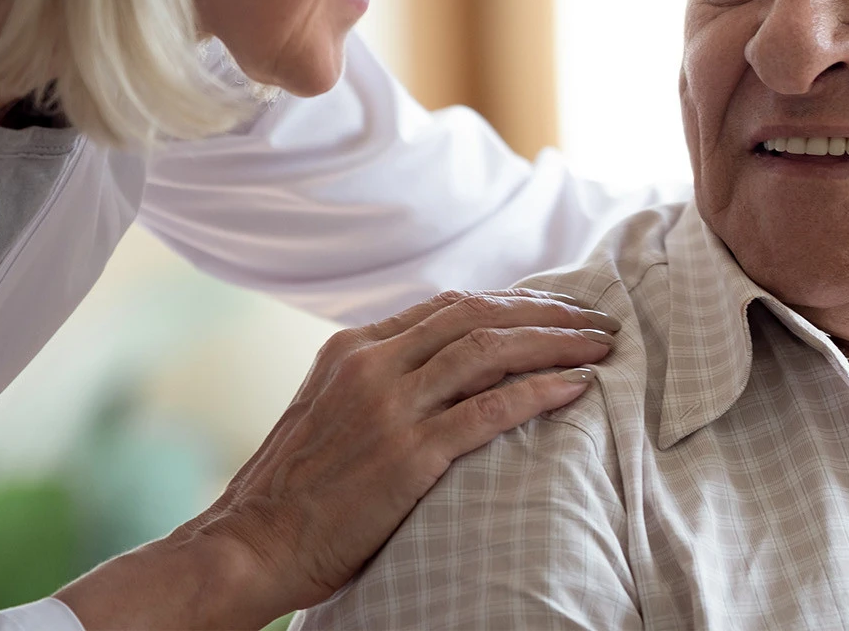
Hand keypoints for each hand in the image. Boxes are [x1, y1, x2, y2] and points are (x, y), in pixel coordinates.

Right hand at [55, 288, 620, 628]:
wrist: (248, 544)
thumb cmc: (291, 493)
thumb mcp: (326, 411)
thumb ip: (376, 383)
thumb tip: (436, 374)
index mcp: (352, 349)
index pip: (448, 306)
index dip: (509, 303)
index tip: (553, 309)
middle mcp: (373, 365)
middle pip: (478, 315)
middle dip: (545, 312)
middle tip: (594, 319)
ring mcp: (391, 407)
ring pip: (491, 351)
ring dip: (556, 342)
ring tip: (600, 346)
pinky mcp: (409, 454)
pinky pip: (492, 409)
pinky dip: (541, 391)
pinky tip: (577, 387)